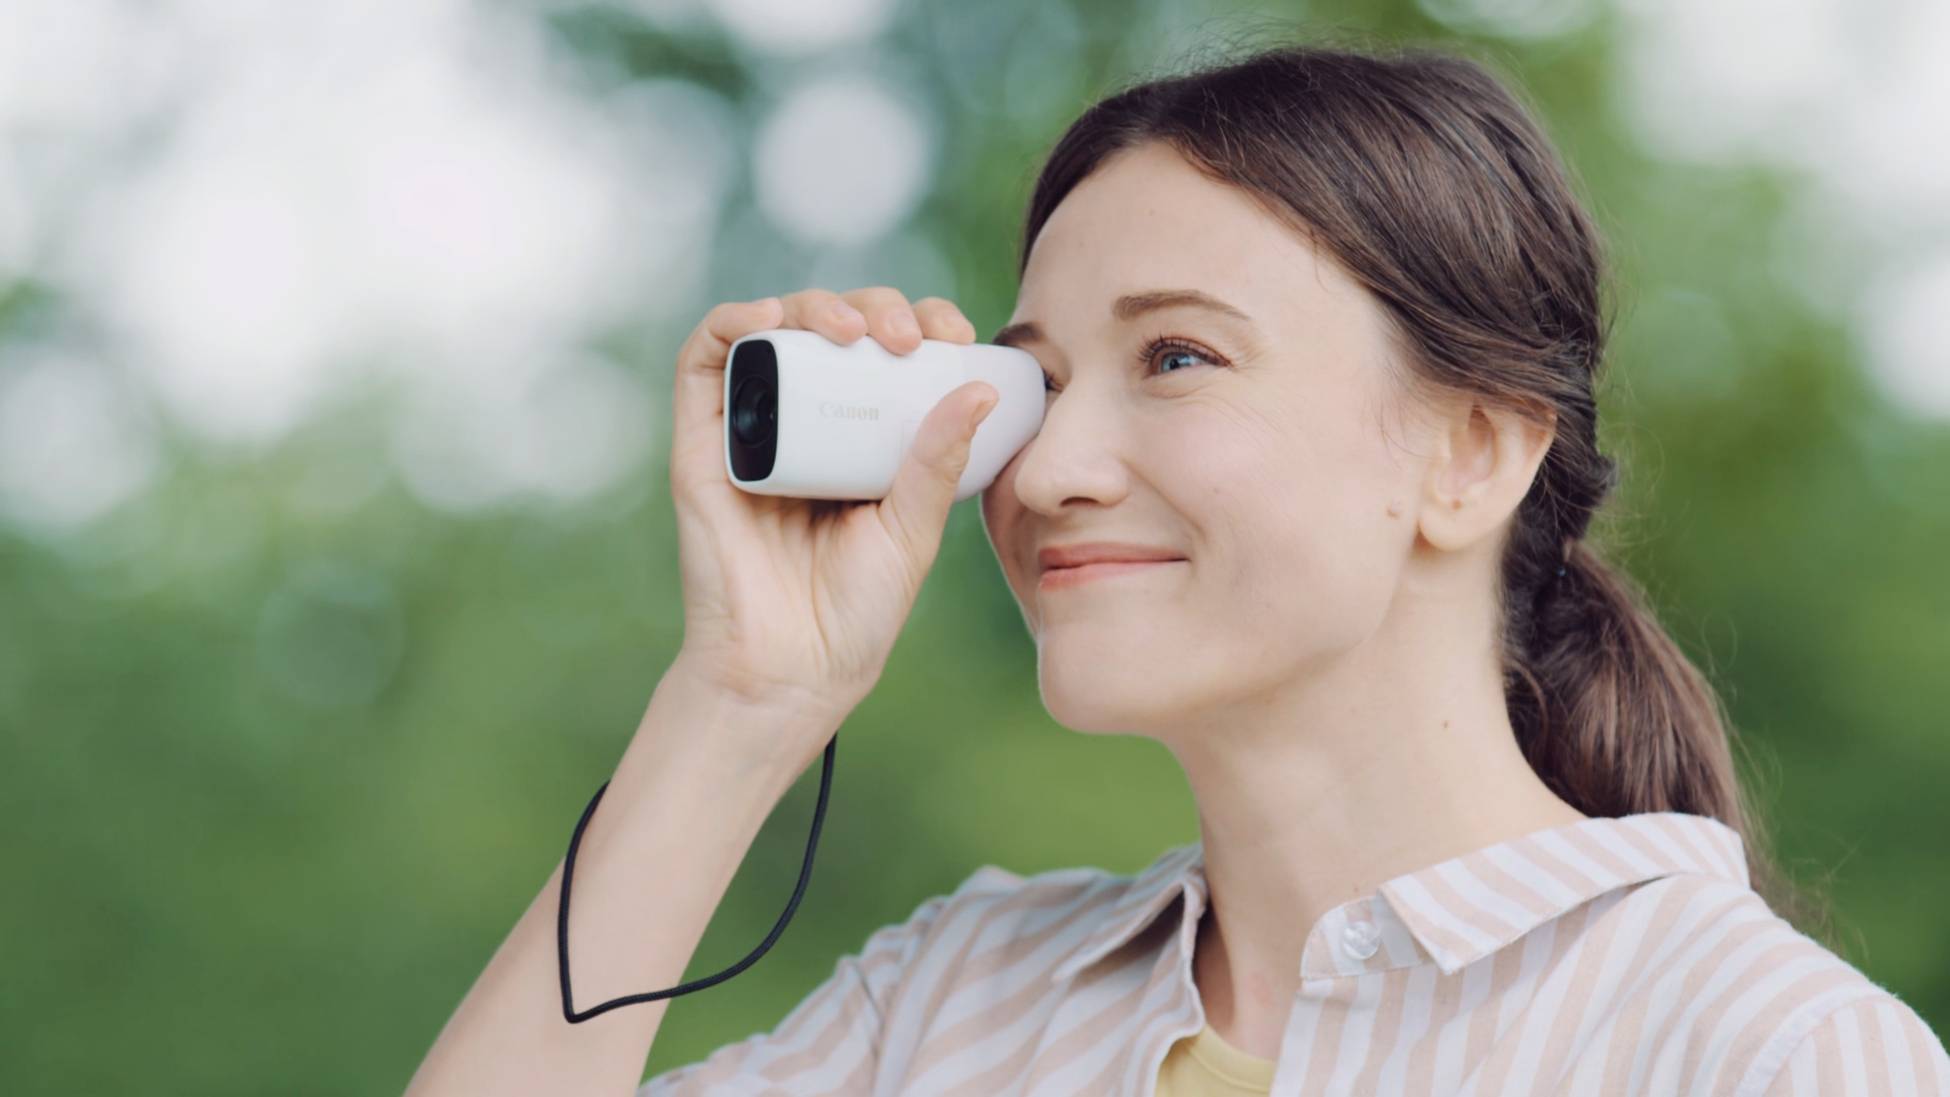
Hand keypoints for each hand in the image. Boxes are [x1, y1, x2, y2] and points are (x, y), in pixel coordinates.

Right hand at [665, 287, 995, 765]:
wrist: (790, 670)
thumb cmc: (855, 612)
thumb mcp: (913, 530)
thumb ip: (938, 463)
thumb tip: (981, 388)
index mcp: (862, 436)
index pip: (889, 352)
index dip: (921, 321)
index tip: (959, 336)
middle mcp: (806, 421)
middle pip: (834, 328)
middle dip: (876, 309)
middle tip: (908, 338)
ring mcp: (753, 427)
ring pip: (774, 329)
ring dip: (812, 305)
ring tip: (853, 330)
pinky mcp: (702, 442)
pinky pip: (704, 361)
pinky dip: (733, 323)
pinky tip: (770, 320)